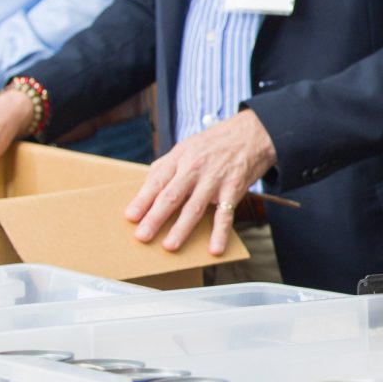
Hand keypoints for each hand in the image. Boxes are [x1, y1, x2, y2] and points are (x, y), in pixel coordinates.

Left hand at [125, 110, 278, 255]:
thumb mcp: (187, 146)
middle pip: (172, 196)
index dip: (142, 200)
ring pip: (194, 207)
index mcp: (180, 158)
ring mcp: (214, 180)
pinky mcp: (234, 189)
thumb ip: (167, 165)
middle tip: (142, 236)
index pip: (157, 181)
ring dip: (181, 228)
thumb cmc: (216, 141)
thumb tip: (148, 185)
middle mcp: (195, 168)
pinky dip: (220, 233)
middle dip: (155, 217)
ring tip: (169, 245)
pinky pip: (225, 214)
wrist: (252, 133)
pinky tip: (214, 248)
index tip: (130, 217)